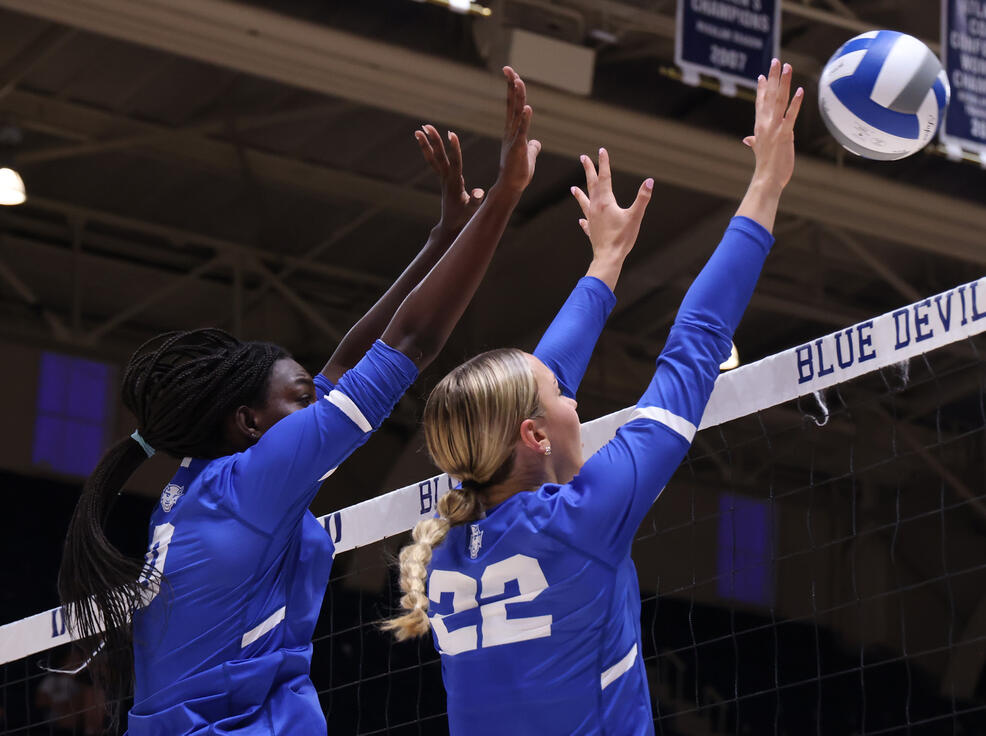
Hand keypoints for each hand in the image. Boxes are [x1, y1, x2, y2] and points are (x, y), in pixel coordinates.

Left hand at [416, 124, 483, 232]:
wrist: (452, 225)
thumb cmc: (464, 218)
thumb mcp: (472, 210)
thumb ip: (476, 201)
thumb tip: (478, 192)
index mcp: (455, 183)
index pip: (455, 163)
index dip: (454, 149)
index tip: (451, 134)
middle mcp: (447, 179)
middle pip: (439, 157)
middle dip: (434, 141)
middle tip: (426, 126)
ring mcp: (444, 178)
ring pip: (434, 158)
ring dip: (427, 143)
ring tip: (420, 129)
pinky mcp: (443, 179)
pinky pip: (434, 163)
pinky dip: (429, 152)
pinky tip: (425, 142)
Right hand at [497, 66, 540, 192]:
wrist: (511, 186)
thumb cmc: (518, 172)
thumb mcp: (528, 155)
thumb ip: (532, 146)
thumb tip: (537, 143)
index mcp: (513, 130)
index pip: (513, 105)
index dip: (512, 89)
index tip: (510, 73)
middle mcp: (511, 131)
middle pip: (513, 104)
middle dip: (511, 86)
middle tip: (508, 69)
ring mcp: (514, 138)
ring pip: (517, 114)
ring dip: (518, 98)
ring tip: (518, 81)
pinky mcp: (519, 148)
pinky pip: (522, 131)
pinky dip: (525, 120)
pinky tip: (527, 108)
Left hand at [571, 148, 652, 262]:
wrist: (608, 257)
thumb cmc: (622, 238)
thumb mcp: (635, 216)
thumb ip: (642, 198)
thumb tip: (650, 181)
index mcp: (606, 202)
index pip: (605, 178)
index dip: (603, 163)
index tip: (601, 150)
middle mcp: (595, 208)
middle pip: (591, 186)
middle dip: (588, 171)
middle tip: (583, 158)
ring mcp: (592, 220)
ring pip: (584, 203)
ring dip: (580, 194)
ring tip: (573, 188)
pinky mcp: (592, 231)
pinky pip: (586, 223)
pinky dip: (584, 219)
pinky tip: (582, 220)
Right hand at [743, 58, 803, 191]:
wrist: (767, 180)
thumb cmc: (765, 167)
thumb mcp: (759, 151)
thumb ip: (754, 142)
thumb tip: (747, 139)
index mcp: (759, 127)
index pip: (760, 103)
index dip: (761, 88)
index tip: (762, 75)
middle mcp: (765, 124)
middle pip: (769, 96)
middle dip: (772, 77)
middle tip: (776, 60)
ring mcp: (774, 128)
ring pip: (779, 101)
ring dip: (783, 83)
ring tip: (787, 67)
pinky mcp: (784, 135)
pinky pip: (790, 116)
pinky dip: (795, 103)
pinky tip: (800, 90)